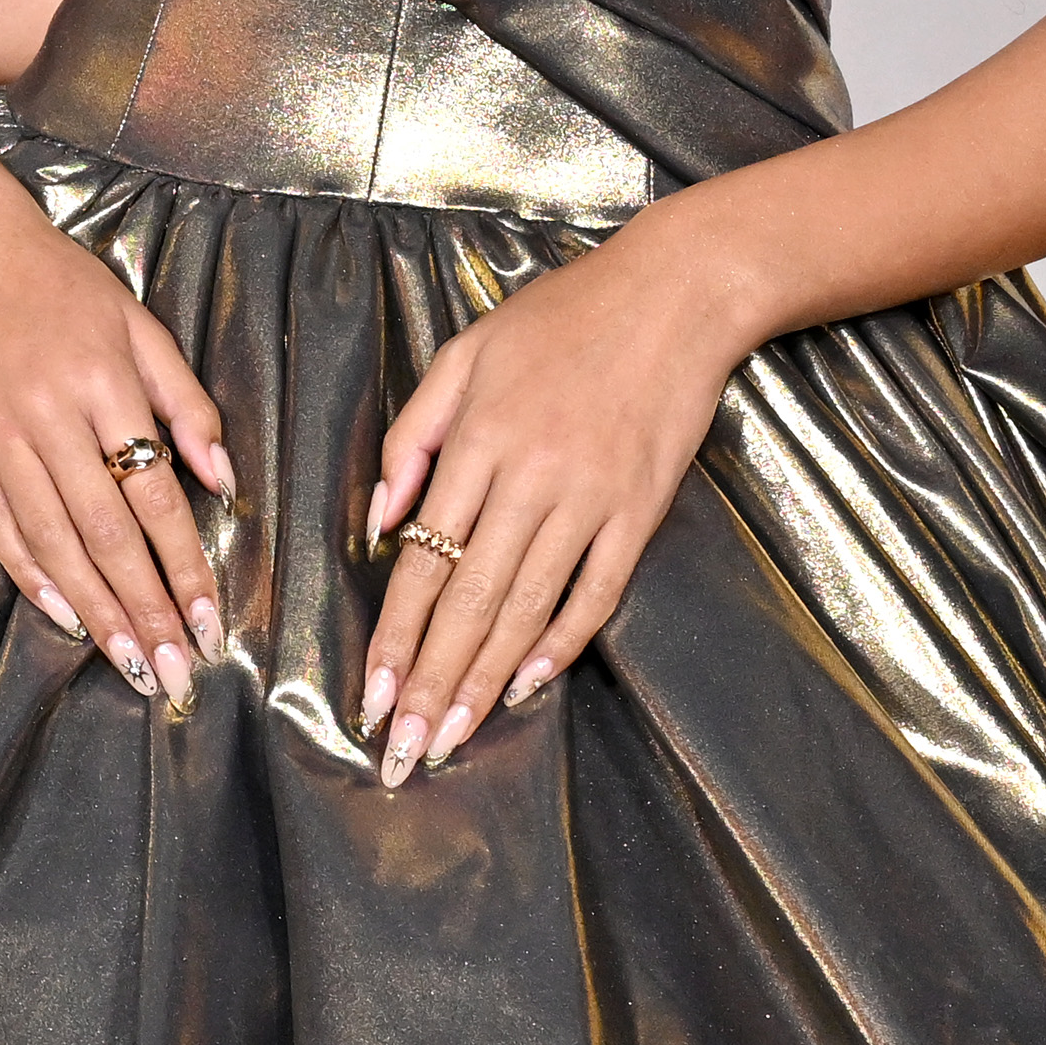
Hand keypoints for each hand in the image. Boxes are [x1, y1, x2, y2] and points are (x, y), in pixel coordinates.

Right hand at [0, 177, 234, 709]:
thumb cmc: (58, 281)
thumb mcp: (137, 322)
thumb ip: (183, 399)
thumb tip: (224, 480)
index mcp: (103, 382)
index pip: (155, 494)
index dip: (186, 564)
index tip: (210, 619)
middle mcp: (48, 415)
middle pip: (107, 533)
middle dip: (147, 609)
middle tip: (177, 669)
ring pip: (54, 542)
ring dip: (97, 611)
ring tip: (131, 663)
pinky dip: (32, 576)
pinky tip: (65, 617)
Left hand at [354, 220, 751, 786]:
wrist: (673, 295)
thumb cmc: (558, 318)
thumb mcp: (464, 354)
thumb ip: (413, 436)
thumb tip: (377, 520)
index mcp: (476, 441)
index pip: (422, 560)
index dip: (395, 635)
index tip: (372, 695)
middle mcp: (529, 478)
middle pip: (470, 601)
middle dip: (433, 683)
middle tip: (406, 749)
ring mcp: (590, 499)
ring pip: (527, 608)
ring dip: (488, 681)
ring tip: (456, 736)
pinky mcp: (641, 510)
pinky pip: (597, 591)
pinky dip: (564, 642)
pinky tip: (531, 684)